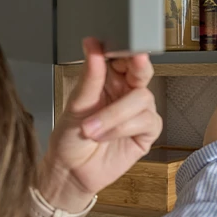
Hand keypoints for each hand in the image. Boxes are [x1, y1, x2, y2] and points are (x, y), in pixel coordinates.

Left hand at [40, 38, 161, 211]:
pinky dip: (123, 128)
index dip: (127, 50)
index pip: (124, 57)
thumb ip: (90, 76)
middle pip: (143, 72)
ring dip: (115, 115)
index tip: (122, 45)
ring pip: (143, 99)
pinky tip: (105, 136)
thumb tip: (93, 45)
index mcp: (110, 80)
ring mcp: (138, 113)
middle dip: (138, 68)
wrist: (70, 171)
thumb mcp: (76, 104)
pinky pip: (147, 122)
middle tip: (133, 62)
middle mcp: (126, 93)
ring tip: (91, 129)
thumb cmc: (70, 137)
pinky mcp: (146, 133)